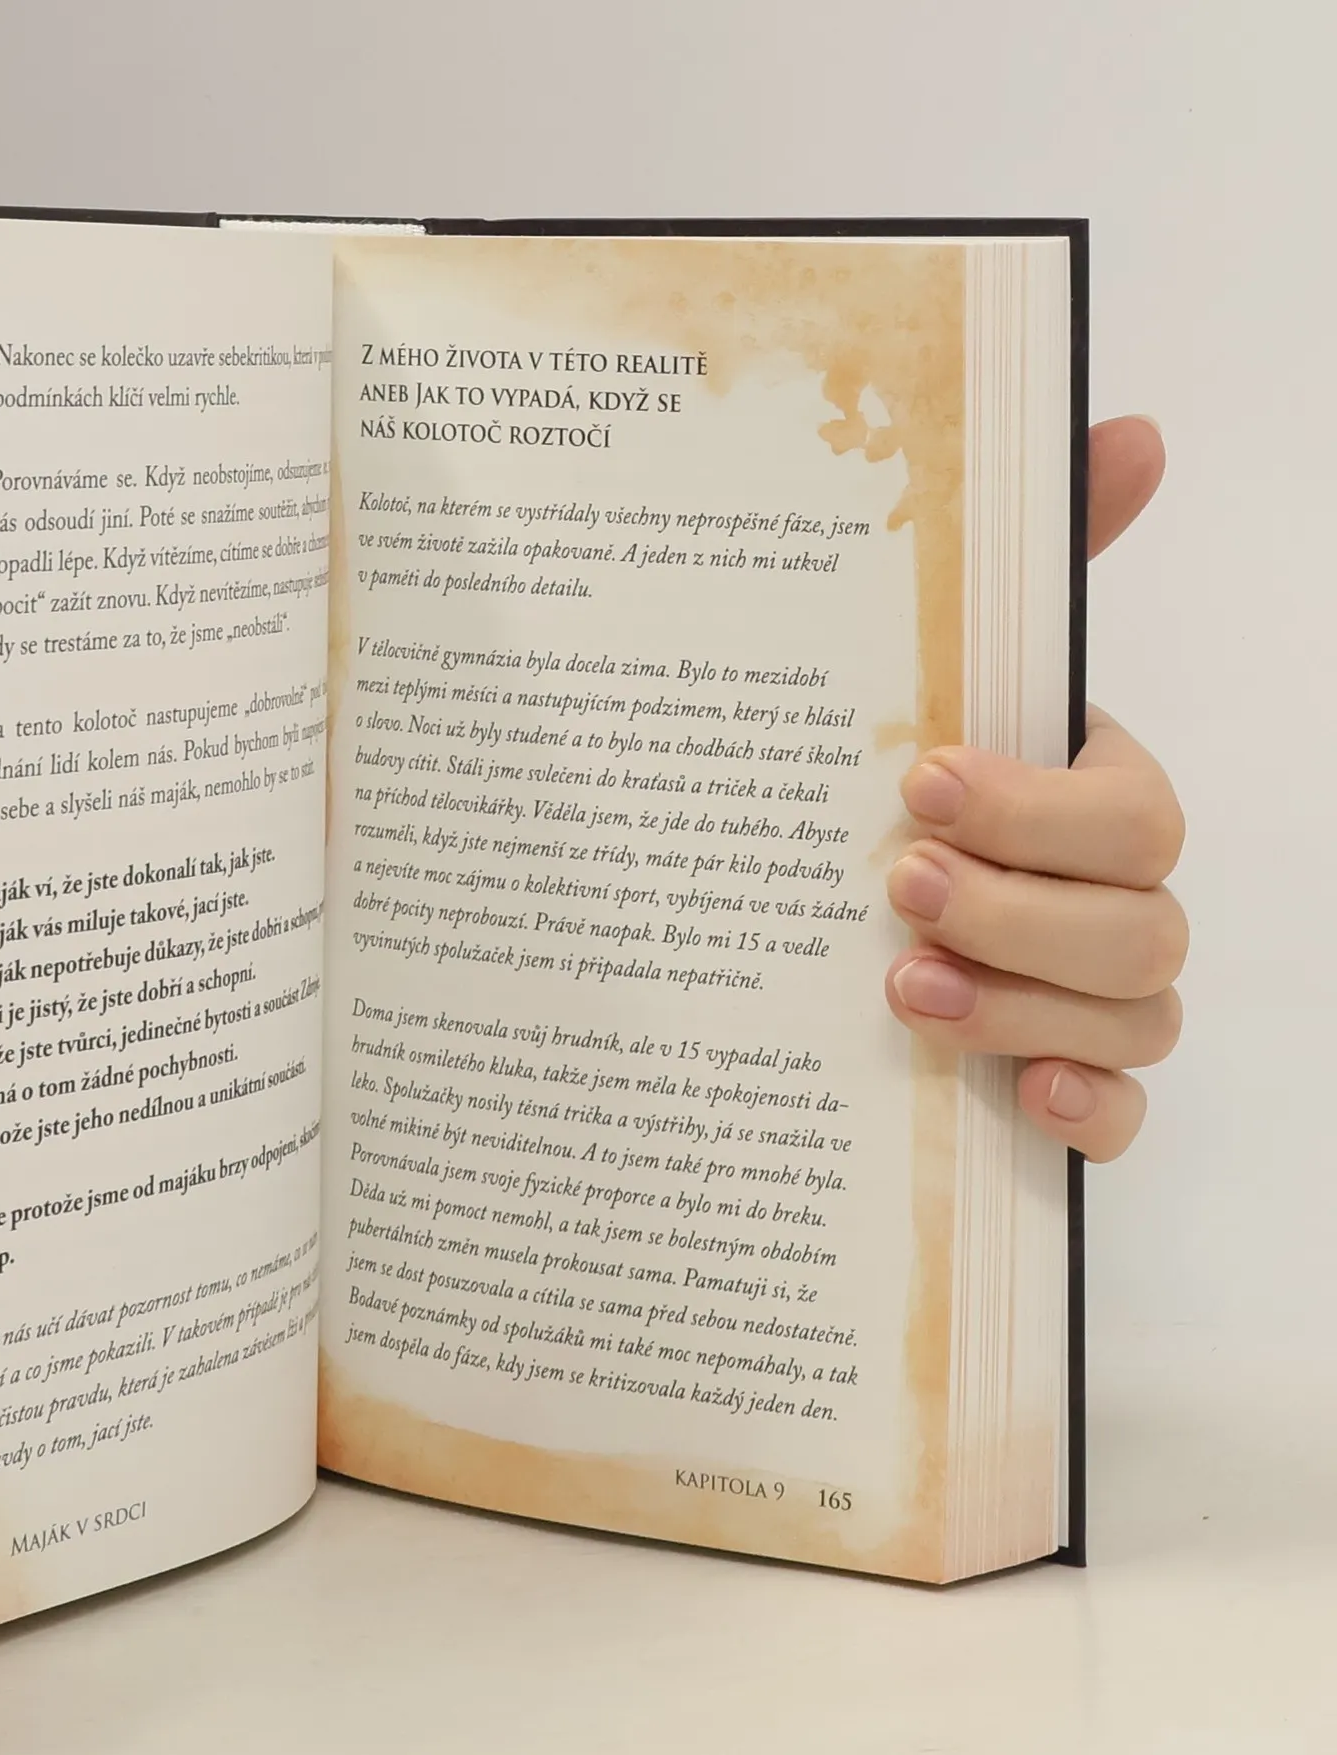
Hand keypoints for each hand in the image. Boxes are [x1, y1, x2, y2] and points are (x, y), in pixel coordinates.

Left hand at [884, 416, 1183, 1161]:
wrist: (829, 902)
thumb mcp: (939, 671)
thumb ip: (1031, 562)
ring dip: (1021, 1004)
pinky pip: (1126, 1113)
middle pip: (1137, 925)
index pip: (1132, 813)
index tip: (917, 783)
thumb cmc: (904, 784)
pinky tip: (1027, 1097)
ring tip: (902, 987)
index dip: (1037, 807)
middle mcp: (1116, 900)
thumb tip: (1130, 429)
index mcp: (1095, 802)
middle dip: (1016, 911)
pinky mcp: (1071, 1084)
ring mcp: (1103, 1001)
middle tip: (896, 888)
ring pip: (1133, 1017)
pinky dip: (1090, 1109)